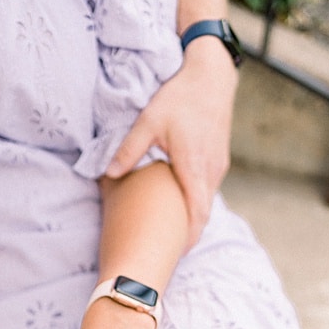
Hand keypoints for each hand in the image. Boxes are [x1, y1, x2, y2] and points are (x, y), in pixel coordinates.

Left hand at [105, 42, 237, 249]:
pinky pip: (207, 187)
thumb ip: (129, 149)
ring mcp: (218, 164)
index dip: (187, 235)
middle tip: (168, 252)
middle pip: (202, 211)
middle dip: (187, 233)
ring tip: (171, 234)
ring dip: (191, 217)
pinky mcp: (218, 158)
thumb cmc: (180, 97)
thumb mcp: (149, 121)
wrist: (212, 75)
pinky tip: (179, 205)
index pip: (196, 211)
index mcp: (193, 165)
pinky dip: (195, 201)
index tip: (175, 253)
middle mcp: (211, 169)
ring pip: (205, 200)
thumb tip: (110, 173)